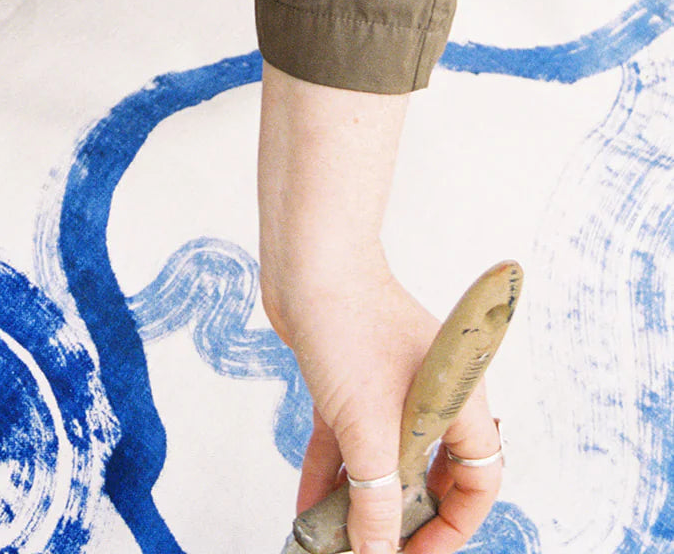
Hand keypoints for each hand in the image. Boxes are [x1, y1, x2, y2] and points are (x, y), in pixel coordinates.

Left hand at [258, 64, 502, 553]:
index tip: (414, 552)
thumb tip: (376, 553)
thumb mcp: (367, 426)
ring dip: (360, 501)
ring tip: (330, 539)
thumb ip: (376, 497)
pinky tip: (306, 507)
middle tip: (373, 549)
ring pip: (383, 458)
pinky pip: (348, 439)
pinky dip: (331, 472)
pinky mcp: (349, 378)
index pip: (478, 478)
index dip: (453, 525)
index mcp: (458, 398)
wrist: (306, 259)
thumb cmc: (349, 323)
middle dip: (402, 518)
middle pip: (430, 473)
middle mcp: (429, 392)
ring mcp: (388, 384)